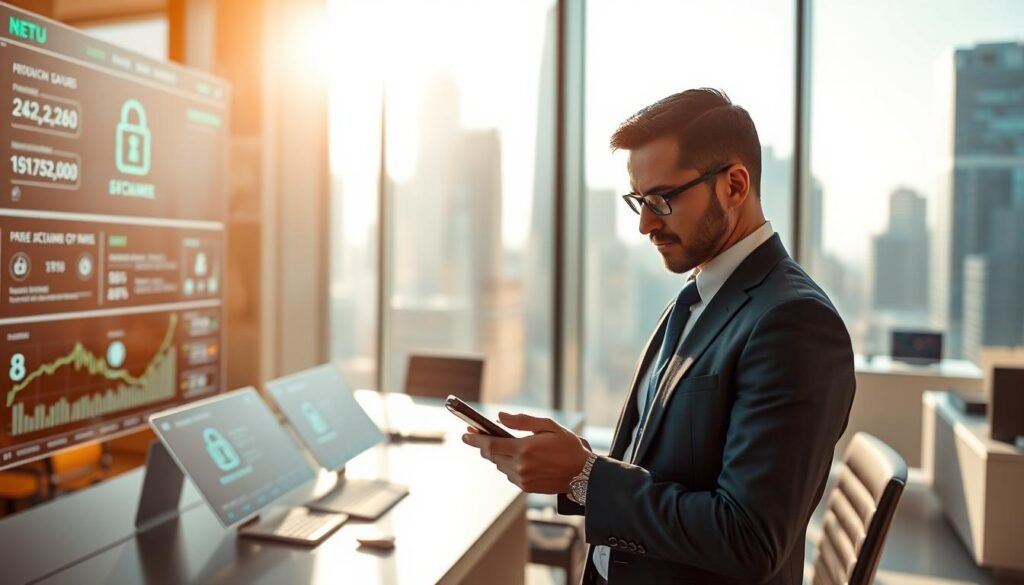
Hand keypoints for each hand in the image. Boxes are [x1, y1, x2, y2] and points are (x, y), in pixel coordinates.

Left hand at [461, 412, 590, 493]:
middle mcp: (520, 467)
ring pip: (500, 465)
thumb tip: (500, 417)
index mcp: (524, 450)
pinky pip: (509, 474)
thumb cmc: (568, 447)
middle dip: (483, 445)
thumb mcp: (548, 426)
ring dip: (498, 454)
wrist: (584, 474)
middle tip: (477, 434)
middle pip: (491, 456)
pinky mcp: (527, 487)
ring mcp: (523, 479)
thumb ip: (521, 421)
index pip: (490, 445)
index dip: (475, 439)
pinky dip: (509, 464)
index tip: (464, 434)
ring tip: (505, 444)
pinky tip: (519, 457)